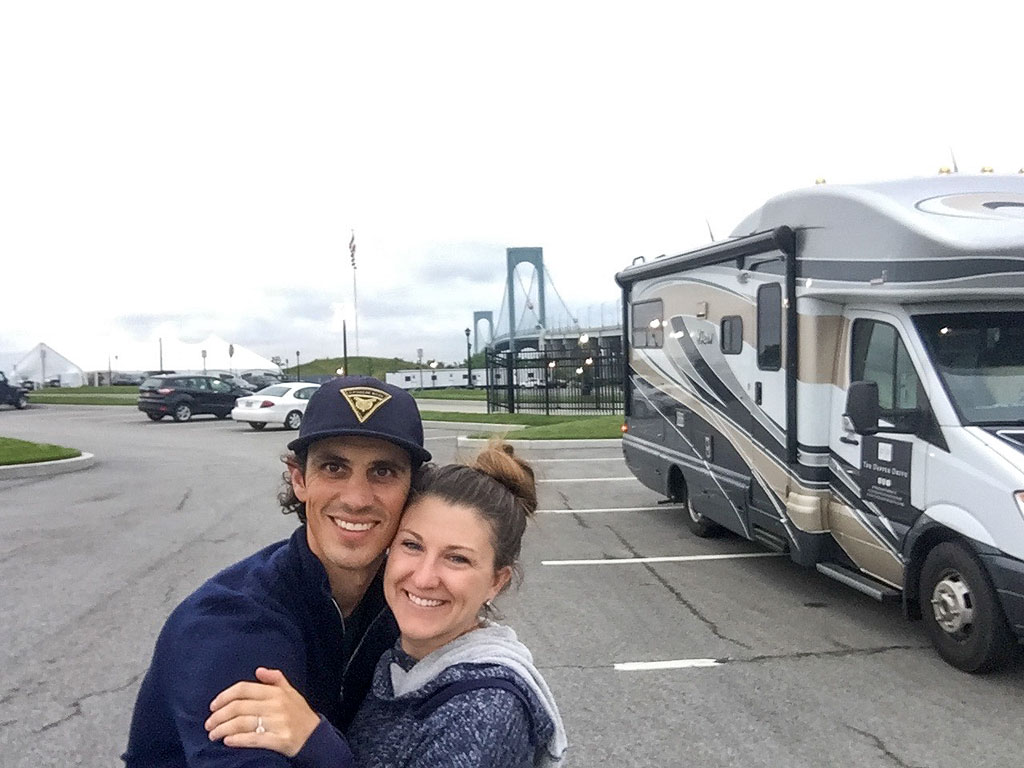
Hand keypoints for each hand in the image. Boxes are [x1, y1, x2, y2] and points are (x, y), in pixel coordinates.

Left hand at [205, 667, 320, 756]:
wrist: (315, 737)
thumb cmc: (299, 713)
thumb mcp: (290, 692)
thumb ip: (275, 679)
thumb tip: (258, 670)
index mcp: (276, 692)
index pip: (244, 689)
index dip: (224, 696)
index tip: (212, 706)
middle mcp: (276, 705)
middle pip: (239, 707)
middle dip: (219, 716)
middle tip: (208, 724)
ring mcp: (278, 723)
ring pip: (242, 723)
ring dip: (223, 729)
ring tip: (213, 735)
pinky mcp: (280, 740)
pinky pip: (253, 739)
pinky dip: (237, 740)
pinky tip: (228, 741)